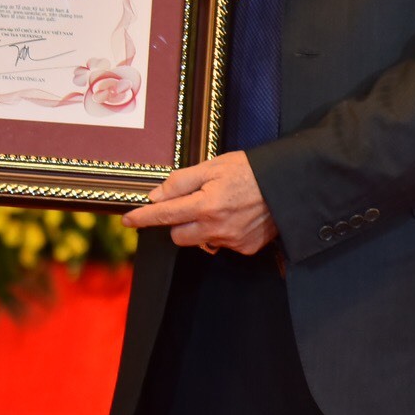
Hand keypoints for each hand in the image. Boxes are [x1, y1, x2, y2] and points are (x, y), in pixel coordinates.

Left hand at [122, 151, 278, 254]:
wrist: (287, 185)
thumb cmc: (249, 171)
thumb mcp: (211, 166)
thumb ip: (181, 182)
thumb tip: (156, 196)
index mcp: (205, 205)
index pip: (165, 215)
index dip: (143, 217)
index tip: (127, 220)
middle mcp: (217, 228)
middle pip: (178, 235)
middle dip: (177, 222)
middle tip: (191, 203)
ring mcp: (232, 241)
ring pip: (199, 241)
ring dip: (199, 228)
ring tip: (218, 207)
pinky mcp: (246, 248)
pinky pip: (221, 245)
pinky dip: (221, 233)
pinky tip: (234, 217)